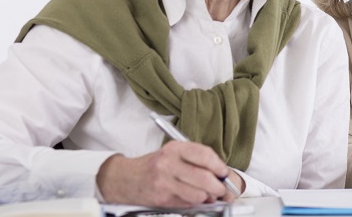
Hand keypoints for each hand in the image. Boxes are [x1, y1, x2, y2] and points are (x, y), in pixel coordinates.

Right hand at [96, 140, 242, 206]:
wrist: (127, 178)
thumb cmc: (154, 165)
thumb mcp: (173, 153)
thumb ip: (196, 160)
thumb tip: (221, 174)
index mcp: (174, 148)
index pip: (204, 155)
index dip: (219, 166)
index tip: (224, 173)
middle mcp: (168, 164)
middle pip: (204, 178)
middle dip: (218, 187)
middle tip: (222, 189)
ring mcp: (164, 182)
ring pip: (198, 194)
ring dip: (207, 197)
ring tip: (207, 194)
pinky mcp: (162, 198)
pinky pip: (187, 204)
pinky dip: (195, 203)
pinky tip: (193, 198)